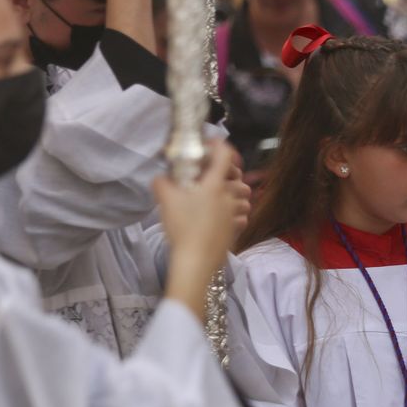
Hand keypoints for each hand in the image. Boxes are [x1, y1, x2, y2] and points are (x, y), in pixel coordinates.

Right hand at [155, 140, 249, 313]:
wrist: (195, 260)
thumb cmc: (182, 227)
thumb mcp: (165, 200)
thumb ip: (162, 183)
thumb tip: (161, 177)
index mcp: (214, 184)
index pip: (226, 155)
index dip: (219, 146)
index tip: (209, 147)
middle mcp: (229, 197)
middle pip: (240, 177)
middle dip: (231, 173)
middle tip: (214, 176)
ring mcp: (235, 214)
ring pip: (245, 198)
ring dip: (236, 195)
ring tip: (220, 197)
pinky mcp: (236, 230)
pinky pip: (243, 217)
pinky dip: (237, 214)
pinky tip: (224, 217)